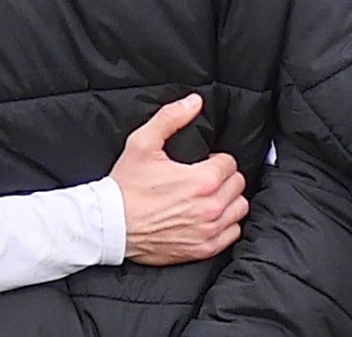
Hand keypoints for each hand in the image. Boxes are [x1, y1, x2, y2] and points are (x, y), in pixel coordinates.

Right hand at [110, 94, 247, 265]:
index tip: (202, 163)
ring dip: (228, 200)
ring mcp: (208, 230)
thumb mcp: (143, 143)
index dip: (216, 159)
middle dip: (224, 177)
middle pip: (238, 184)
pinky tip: (209, 217)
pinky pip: (232, 233)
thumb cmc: (126, 186)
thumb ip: (171, 118)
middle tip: (205, 177)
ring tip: (209, 196)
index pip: (230, 163)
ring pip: (239, 208)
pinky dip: (226, 224)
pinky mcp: (202, 249)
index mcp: (202, 180)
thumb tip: (194, 102)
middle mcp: (210, 207)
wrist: (111, 225)